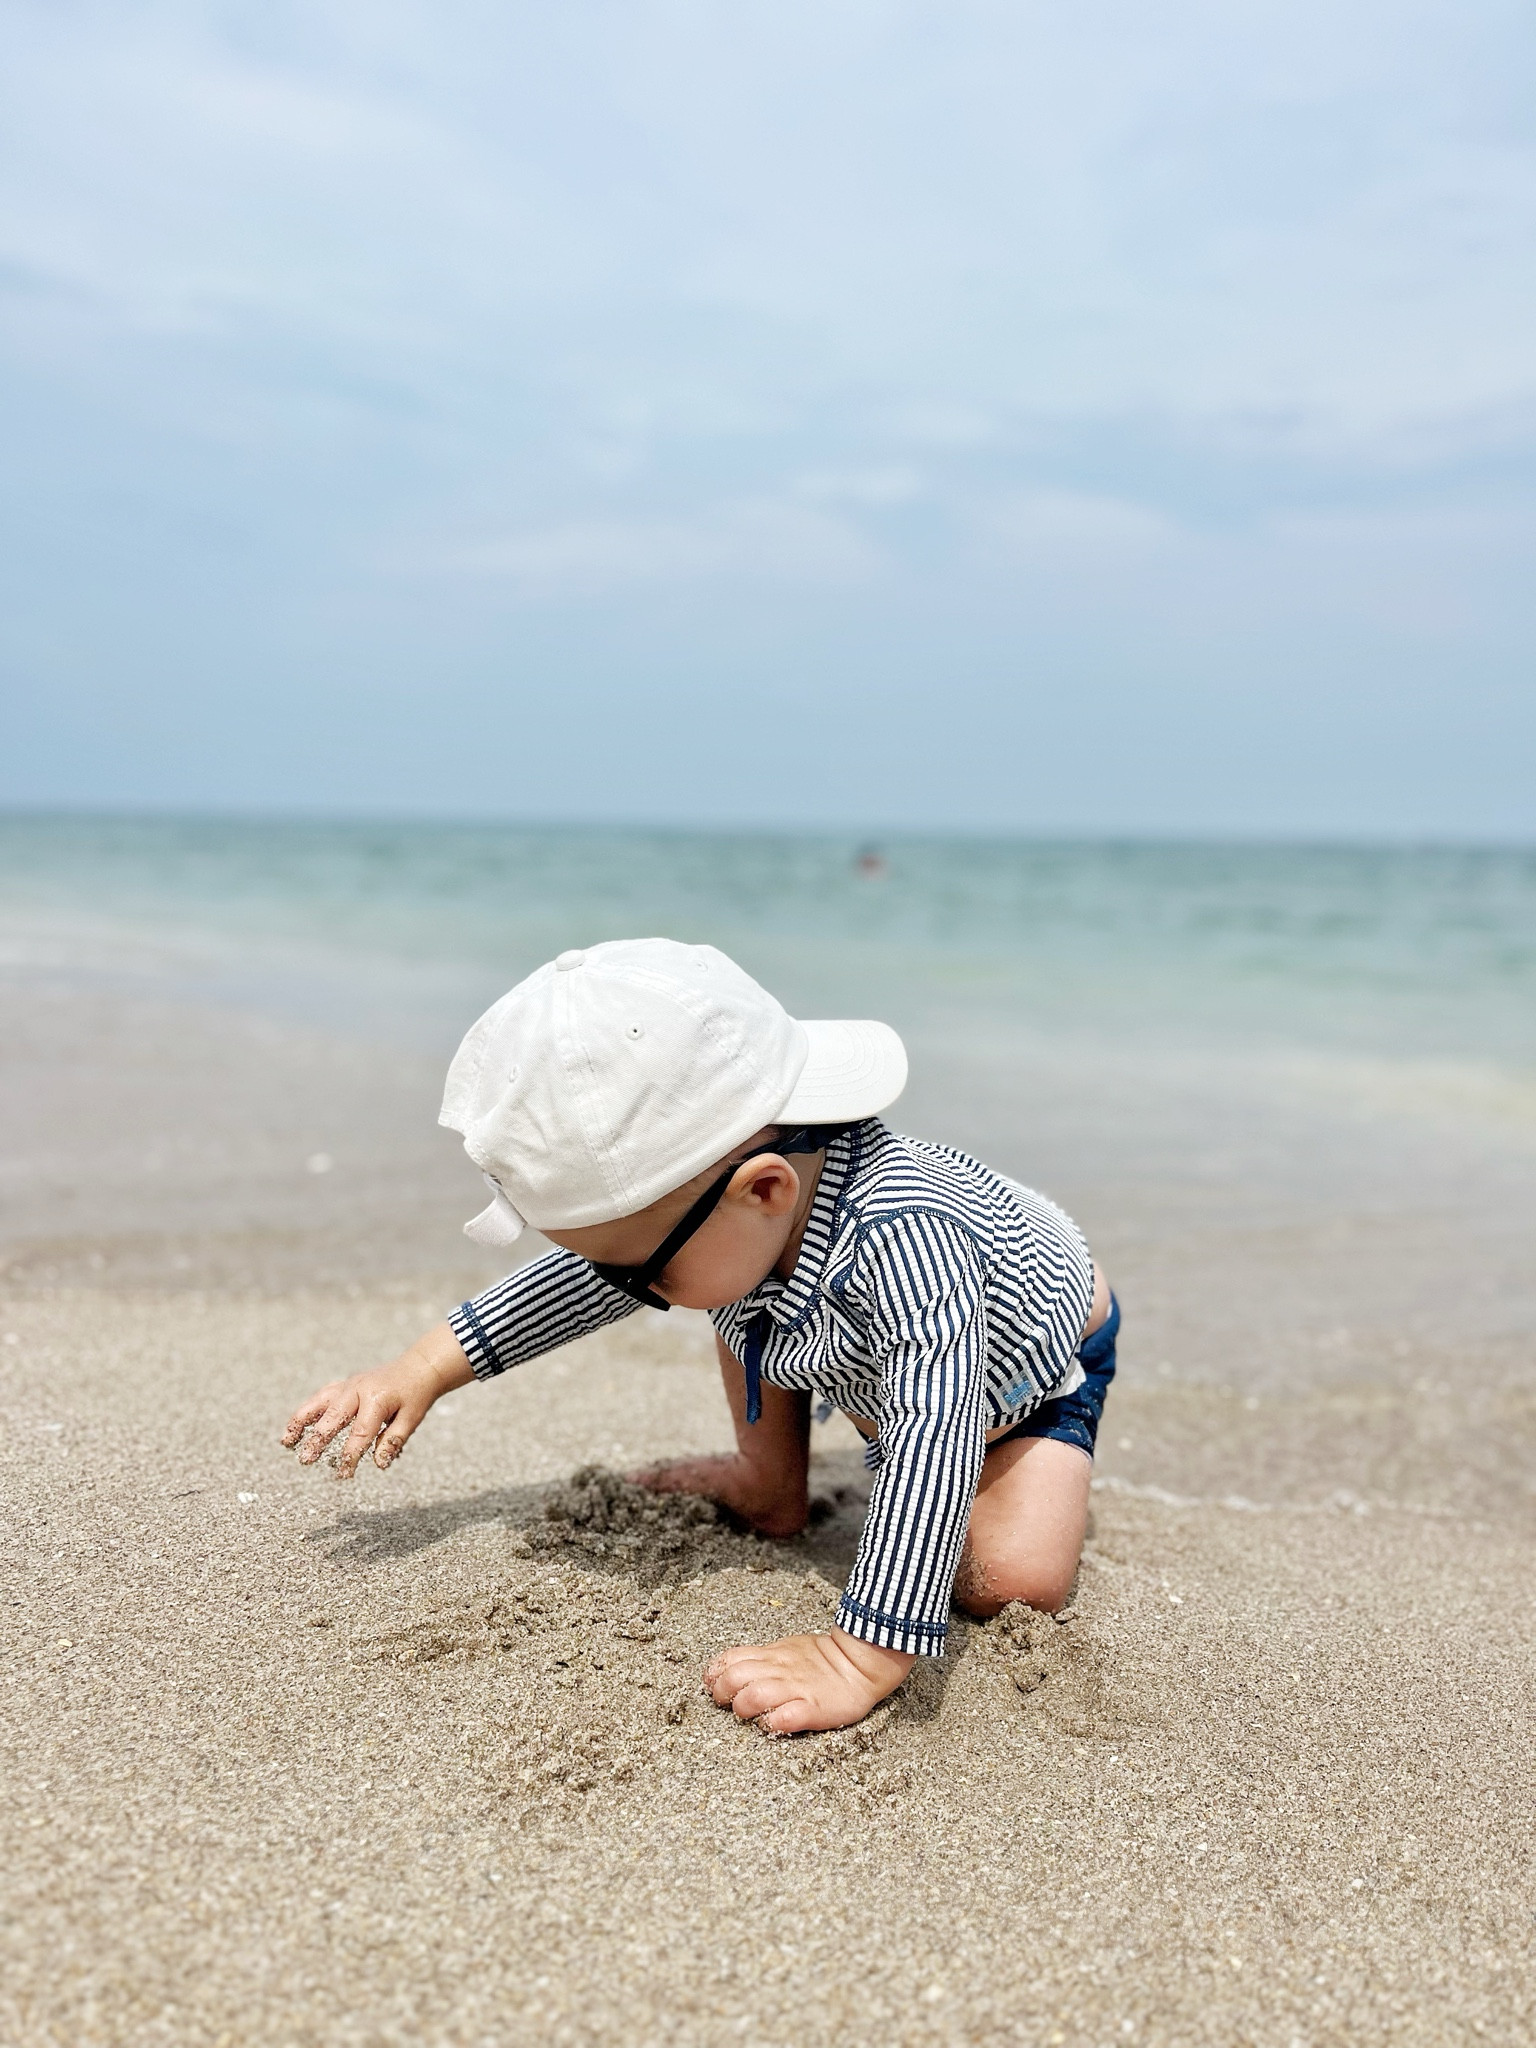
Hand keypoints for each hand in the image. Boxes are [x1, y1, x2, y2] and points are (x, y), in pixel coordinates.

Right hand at [280, 1321, 473, 1477]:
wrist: (419, 1366)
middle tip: (304, 1460)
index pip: (360, 1434)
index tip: (343, 1475)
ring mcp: (349, 1384)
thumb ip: (393, 1441)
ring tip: (286, 1441)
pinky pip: (322, 1397)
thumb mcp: (412, 1419)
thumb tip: (379, 1464)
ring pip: (319, 1402)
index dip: (350, 1456)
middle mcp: (358, 1389)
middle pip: (332, 1417)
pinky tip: (296, 1425)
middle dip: (317, 1440)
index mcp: (377, 1399)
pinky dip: (307, 1410)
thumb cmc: (416, 1395)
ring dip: (301, 1421)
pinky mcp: (345, 1384)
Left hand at [704, 1628, 913, 1733]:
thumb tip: (730, 1668)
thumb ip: (761, 1658)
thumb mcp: (786, 1648)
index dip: (714, 1674)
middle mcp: (779, 1670)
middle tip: (727, 1704)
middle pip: (735, 1678)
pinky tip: (772, 1725)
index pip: (729, 1659)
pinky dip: (771, 1724)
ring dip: (743, 1708)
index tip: (713, 1685)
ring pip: (754, 1696)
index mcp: (771, 1654)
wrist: (859, 1662)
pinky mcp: (812, 1708)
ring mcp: (795, 1689)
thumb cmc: (821, 1659)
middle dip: (722, 1694)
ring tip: (748, 1716)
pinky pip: (784, 1718)